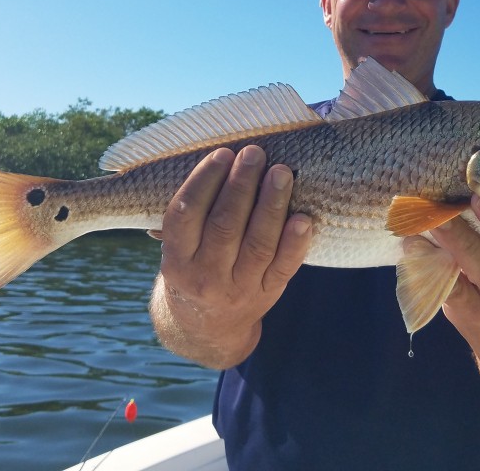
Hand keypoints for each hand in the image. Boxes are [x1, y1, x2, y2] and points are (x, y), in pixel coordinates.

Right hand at [151, 145, 311, 367]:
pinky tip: (303, 218)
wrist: (207, 327)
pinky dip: (295, 243)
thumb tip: (221, 159)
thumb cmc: (194, 268)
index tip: (222, 154)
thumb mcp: (179, 249)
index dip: (204, 181)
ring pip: (258, 244)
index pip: (185, 215)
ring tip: (280, 172)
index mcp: (176, 260)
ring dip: (271, 204)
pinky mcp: (268, 293)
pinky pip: (284, 267)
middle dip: (241, 185)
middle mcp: (205, 275)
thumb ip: (193, 215)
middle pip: (225, 226)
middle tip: (255, 153)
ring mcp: (239, 287)